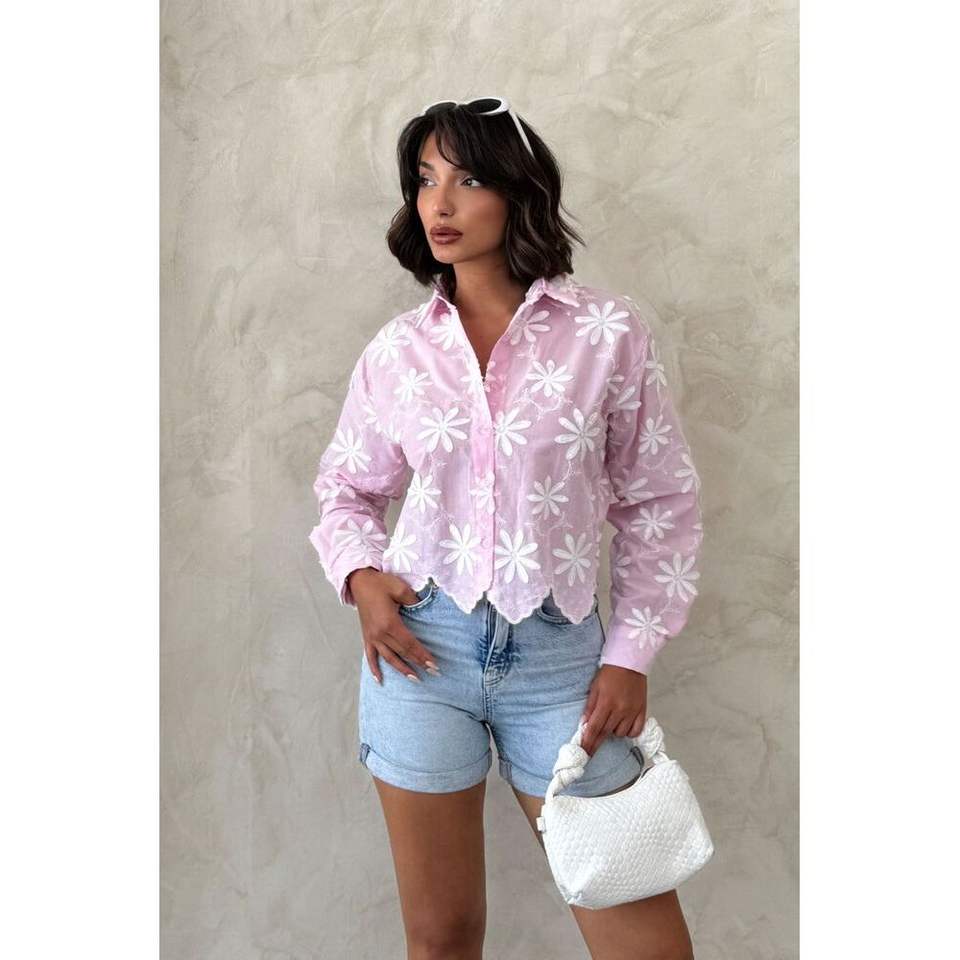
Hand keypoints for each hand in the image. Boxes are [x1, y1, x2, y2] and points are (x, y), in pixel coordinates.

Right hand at [347, 568, 438, 684]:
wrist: (359, 581)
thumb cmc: (380, 583)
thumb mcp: (400, 588)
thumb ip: (413, 601)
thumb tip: (423, 610)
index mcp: (389, 623)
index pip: (409, 643)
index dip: (422, 654)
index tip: (433, 664)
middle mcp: (380, 633)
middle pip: (402, 652)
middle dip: (418, 663)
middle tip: (433, 672)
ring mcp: (372, 637)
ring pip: (389, 658)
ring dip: (402, 669)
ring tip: (414, 679)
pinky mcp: (367, 636)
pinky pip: (370, 656)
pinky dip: (374, 669)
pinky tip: (380, 680)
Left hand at [579, 665, 647, 755]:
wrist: (630, 662)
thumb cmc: (611, 673)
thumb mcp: (595, 687)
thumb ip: (590, 707)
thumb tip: (584, 724)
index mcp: (606, 702)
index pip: (594, 728)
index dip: (588, 742)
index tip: (584, 752)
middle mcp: (620, 709)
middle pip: (606, 733)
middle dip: (596, 743)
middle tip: (590, 751)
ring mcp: (632, 711)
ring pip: (621, 733)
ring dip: (613, 732)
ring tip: (610, 724)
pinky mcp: (642, 711)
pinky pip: (636, 730)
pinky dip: (629, 732)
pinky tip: (624, 726)